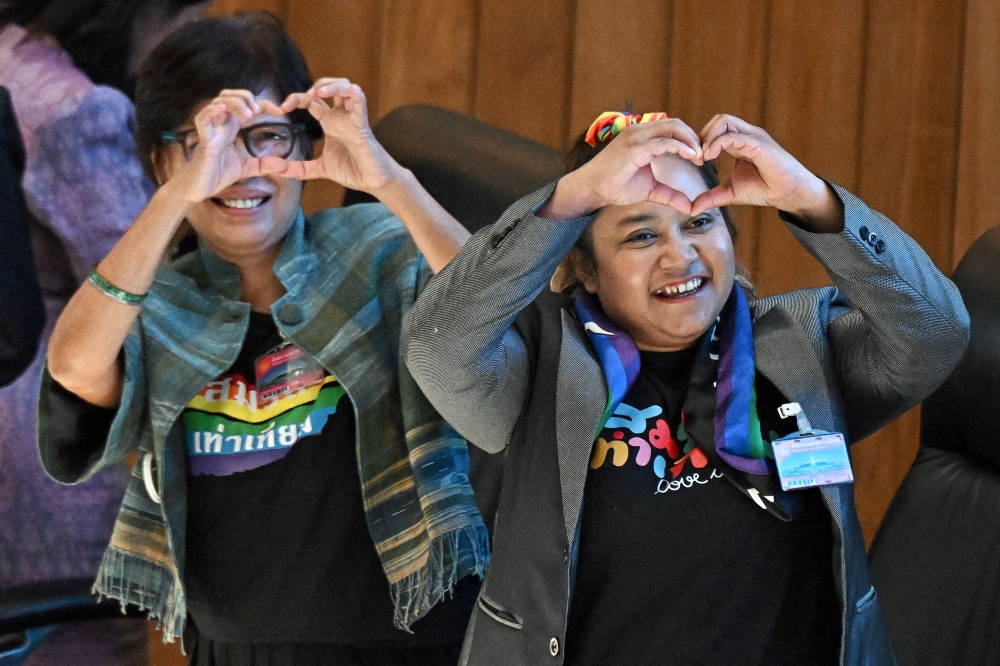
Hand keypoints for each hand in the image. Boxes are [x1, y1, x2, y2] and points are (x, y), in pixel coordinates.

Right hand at [164, 90, 281, 204]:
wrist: (198, 188)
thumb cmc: (217, 173)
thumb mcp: (246, 168)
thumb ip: (264, 164)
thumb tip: (284, 165)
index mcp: (231, 127)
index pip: (247, 106)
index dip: (264, 104)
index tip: (281, 112)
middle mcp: (221, 125)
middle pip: (230, 96)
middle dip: (245, 97)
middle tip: (258, 110)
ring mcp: (211, 131)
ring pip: (218, 102)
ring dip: (235, 103)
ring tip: (248, 114)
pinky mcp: (204, 142)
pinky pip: (202, 120)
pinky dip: (211, 111)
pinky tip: (222, 110)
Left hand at [271, 79, 399, 193]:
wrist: (372, 181)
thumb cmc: (352, 170)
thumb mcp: (320, 169)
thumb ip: (301, 169)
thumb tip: (278, 170)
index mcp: (329, 123)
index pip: (311, 101)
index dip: (296, 99)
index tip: (283, 108)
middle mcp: (340, 116)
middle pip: (327, 87)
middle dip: (314, 88)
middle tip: (303, 99)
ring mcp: (351, 118)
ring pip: (344, 88)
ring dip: (332, 85)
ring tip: (320, 92)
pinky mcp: (362, 125)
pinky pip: (361, 103)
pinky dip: (356, 94)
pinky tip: (350, 90)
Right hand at [538, 118, 703, 219]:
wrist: (592, 190)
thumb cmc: (615, 186)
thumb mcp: (650, 189)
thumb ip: (670, 194)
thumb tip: (689, 207)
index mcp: (642, 136)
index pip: (671, 128)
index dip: (689, 139)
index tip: (700, 157)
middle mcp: (639, 131)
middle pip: (675, 123)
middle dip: (693, 137)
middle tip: (704, 155)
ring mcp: (636, 137)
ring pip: (671, 127)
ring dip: (690, 140)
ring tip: (699, 156)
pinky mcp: (634, 148)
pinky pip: (662, 142)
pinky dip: (679, 147)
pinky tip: (690, 156)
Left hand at [691, 114, 841, 230]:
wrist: (788, 193)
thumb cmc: (764, 189)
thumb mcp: (730, 193)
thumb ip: (711, 197)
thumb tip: (692, 209)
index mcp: (739, 142)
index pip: (715, 129)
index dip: (701, 142)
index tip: (695, 161)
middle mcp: (746, 135)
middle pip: (718, 119)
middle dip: (702, 135)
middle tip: (696, 157)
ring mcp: (753, 137)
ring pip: (724, 121)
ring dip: (708, 137)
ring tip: (703, 157)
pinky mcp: (759, 144)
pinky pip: (734, 135)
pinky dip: (717, 144)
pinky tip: (710, 157)